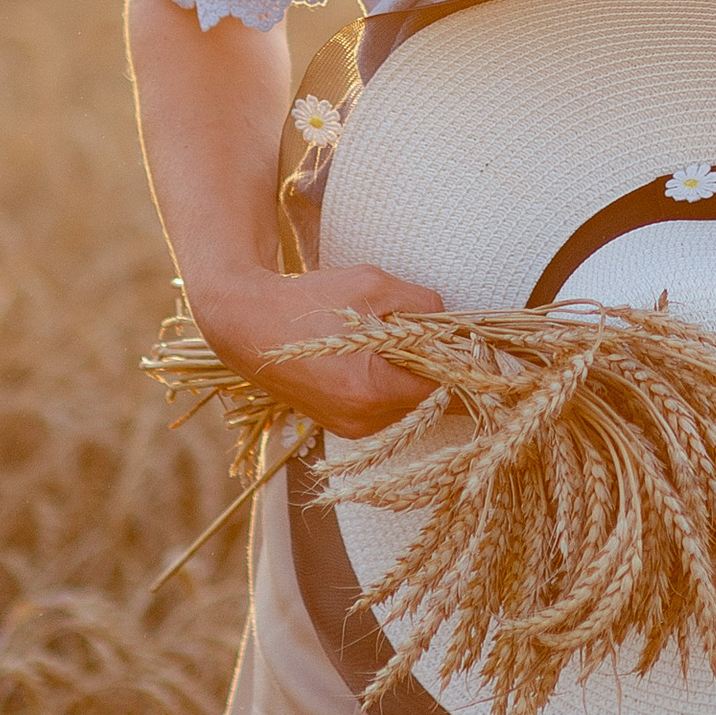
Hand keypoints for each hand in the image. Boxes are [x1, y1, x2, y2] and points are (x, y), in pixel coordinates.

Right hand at [187, 254, 446, 434]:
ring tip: (395, 342)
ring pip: (408, 407)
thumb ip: (424, 306)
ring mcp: (350, 429)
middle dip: (436, 368)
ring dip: (412, 378)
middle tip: (433, 335)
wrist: (247, 324)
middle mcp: (362, 420)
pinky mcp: (340, 425)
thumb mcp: (372, 286)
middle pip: (429, 401)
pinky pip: (385, 409)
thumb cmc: (308, 301)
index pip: (446, 388)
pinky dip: (389, 385)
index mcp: (372, 389)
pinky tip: (375, 357)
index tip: (468, 341)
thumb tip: (455, 326)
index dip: (461, 362)